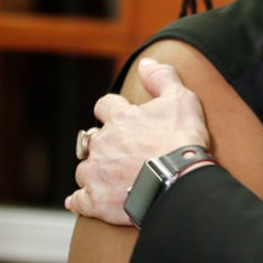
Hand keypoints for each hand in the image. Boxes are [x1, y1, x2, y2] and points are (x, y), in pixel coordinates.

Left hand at [65, 58, 210, 224]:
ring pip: (85, 169)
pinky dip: (81, 200)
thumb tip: (146, 62)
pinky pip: (80, 200)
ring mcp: (97, 173)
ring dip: (94, 171)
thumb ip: (162, 77)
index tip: (121, 116)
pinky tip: (84, 200)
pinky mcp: (96, 200)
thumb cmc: (182, 140)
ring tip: (111, 177)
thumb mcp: (181, 99)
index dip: (113, 110)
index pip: (105, 106)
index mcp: (120, 118)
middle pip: (93, 140)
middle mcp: (103, 143)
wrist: (179, 180)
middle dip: (104, 144)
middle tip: (121, 151)